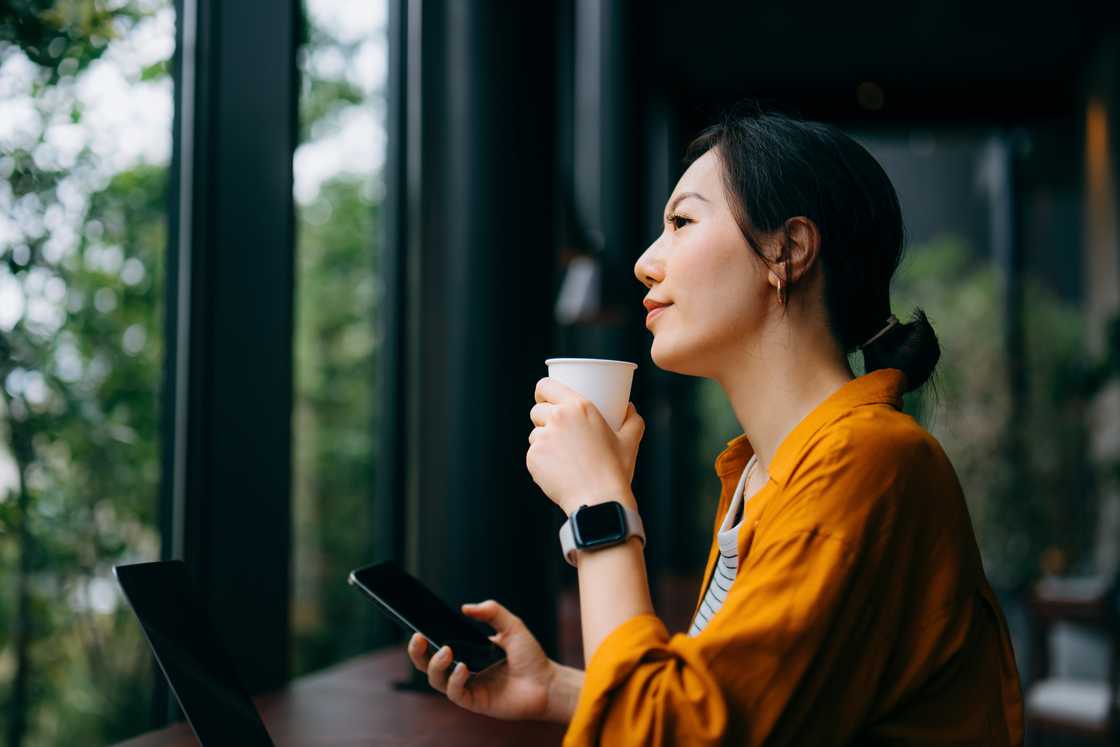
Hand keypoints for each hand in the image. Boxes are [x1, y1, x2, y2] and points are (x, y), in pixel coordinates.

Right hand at [406, 599, 556, 721]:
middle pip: (428, 665)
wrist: (547, 683)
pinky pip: (455, 693)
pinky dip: (455, 679)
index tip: (418, 626)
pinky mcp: (475, 702)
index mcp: (468, 653)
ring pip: (436, 680)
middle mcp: (464, 671)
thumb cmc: (530, 656)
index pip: (438, 647)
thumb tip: (465, 608)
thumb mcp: (512, 626)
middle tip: (418, 637)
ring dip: (436, 665)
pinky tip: (463, 667)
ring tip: (446, 651)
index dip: (424, 639)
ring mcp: (468, 687)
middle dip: (417, 653)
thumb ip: (492, 612)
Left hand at [527, 378, 644, 514]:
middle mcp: (558, 418)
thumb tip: (630, 408)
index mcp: (579, 407)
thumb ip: (633, 421)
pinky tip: (557, 471)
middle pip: (537, 410)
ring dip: (543, 441)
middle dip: (544, 418)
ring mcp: (543, 438)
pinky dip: (542, 461)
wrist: (598, 500)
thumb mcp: (630, 442)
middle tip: (558, 431)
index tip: (546, 399)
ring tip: (561, 455)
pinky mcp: (533, 458)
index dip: (543, 392)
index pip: (546, 386)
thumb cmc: (615, 471)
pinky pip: (533, 454)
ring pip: (534, 434)